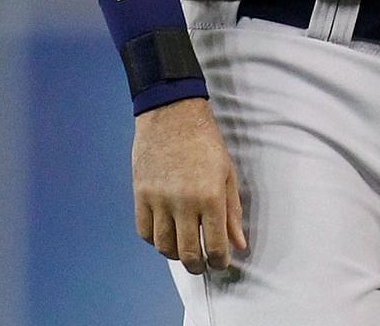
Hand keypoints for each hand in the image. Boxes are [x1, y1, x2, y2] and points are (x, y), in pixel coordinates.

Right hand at [132, 98, 246, 273]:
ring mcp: (159, 199)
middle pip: (187, 253)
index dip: (219, 262)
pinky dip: (155, 241)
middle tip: (203, 265)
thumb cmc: (205, 141)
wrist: (172, 114)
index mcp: (210, 196)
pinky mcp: (140, 194)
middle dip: (198, 266)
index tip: (221, 264)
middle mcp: (184, 202)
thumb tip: (239, 244)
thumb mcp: (227, 173)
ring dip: (175, 256)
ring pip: (164, 246)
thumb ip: (232, 212)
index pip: (214, 245)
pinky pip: (144, 231)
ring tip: (184, 252)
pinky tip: (166, 236)